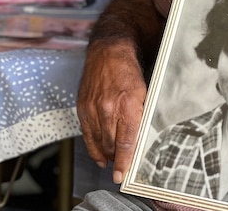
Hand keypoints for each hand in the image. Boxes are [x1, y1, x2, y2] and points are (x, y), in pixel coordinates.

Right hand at [77, 39, 146, 183]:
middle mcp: (107, 107)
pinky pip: (87, 134)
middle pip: (111, 144)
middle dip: (116, 160)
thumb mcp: (144, 91)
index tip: (123, 174)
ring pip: (99, 141)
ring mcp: (93, 108)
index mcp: (127, 103)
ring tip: (113, 163)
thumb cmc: (129, 70)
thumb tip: (141, 138)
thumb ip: (141, 115)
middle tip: (121, 170)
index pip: (126, 140)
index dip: (124, 161)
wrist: (108, 51)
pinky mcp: (83, 107)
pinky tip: (99, 156)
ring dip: (106, 155)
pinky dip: (93, 147)